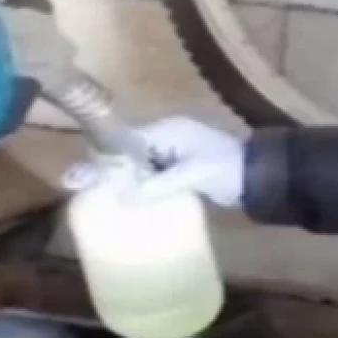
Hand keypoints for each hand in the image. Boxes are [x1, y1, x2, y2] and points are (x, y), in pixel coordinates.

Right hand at [62, 117, 244, 207]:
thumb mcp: (195, 174)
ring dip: (116, 182)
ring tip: (90, 199)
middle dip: (101, 170)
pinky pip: (147, 181)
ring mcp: (170, 158)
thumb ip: (161, 185)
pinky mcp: (177, 175)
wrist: (261, 180)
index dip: (101, 157)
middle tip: (75, 188)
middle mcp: (164, 140)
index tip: (79, 175)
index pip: (123, 140)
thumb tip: (124, 197)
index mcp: (166, 131)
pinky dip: (134, 191)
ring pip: (133, 168)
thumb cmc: (229, 169)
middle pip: (123, 154)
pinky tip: (121, 206)